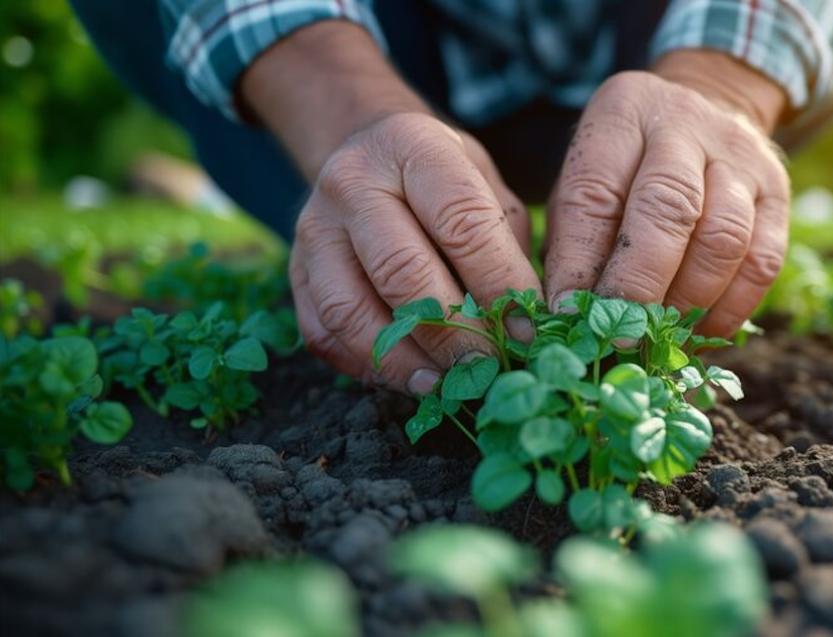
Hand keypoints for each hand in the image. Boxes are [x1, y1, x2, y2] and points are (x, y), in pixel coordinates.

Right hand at [289, 113, 539, 392]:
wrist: (365, 149)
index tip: (527, 330)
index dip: (499, 285)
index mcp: (413, 146)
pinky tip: (408, 378)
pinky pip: (324, 332)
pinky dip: (366, 366)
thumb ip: (509, 246)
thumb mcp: (487, 184)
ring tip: (446, 386)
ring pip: (351, 311)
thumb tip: (529, 323)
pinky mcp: (294, 270)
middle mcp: (352, 181)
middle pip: (403, 272)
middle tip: (488, 368)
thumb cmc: (444, 177)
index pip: (462, 223)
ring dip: (404, 361)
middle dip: (453, 333)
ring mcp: (314, 227)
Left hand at [544, 50, 789, 335]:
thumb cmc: (626, 163)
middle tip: (621, 334)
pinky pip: (762, 263)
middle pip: (669, 211)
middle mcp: (686, 126)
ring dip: (689, 302)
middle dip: (640, 284)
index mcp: (623, 115)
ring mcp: (741, 157)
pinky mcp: (778, 192)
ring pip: (724, 240)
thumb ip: (575, 239)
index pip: (596, 193)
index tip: (570, 311)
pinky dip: (730, 309)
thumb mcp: (585, 178)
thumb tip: (571, 315)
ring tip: (661, 336)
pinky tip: (701, 331)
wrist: (708, 106)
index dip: (580, 262)